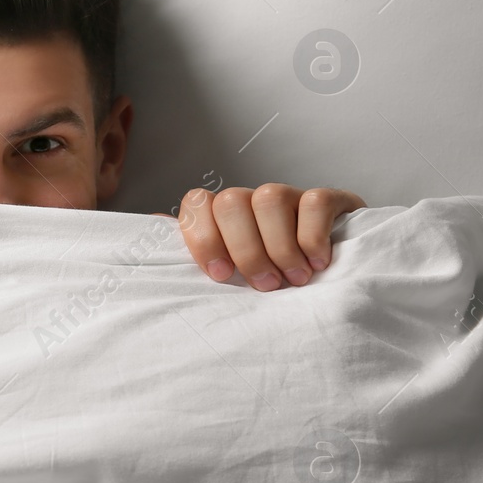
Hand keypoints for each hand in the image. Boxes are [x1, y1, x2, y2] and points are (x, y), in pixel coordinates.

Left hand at [177, 183, 364, 290]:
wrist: (333, 282)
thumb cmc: (269, 283)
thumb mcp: (230, 277)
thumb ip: (195, 261)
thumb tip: (149, 253)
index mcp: (222, 217)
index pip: (197, 203)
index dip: (203, 238)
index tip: (220, 276)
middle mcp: (252, 201)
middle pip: (231, 201)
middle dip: (245, 250)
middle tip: (265, 286)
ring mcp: (290, 196)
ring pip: (270, 197)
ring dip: (279, 247)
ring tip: (294, 280)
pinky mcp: (330, 199)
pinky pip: (314, 202)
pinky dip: (313, 237)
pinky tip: (318, 263)